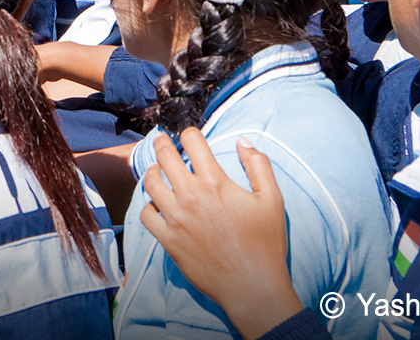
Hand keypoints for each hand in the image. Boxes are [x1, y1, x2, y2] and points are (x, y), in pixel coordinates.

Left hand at [139, 126, 304, 337]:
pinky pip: (146, 215)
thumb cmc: (265, 243)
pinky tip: (158, 205)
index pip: (192, 141)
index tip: (189, 135)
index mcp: (215, 182)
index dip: (190, 133)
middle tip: (162, 140)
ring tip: (157, 171)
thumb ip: (258, 165)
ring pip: (150, 183)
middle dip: (162, 142)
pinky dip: (149, 206)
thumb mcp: (272, 199)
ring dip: (153, 172)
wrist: (253, 286)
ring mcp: (176, 218)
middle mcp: (191, 196)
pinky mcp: (168, 240)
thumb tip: (242, 141)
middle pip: (164, 156)